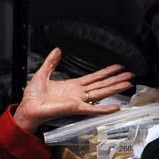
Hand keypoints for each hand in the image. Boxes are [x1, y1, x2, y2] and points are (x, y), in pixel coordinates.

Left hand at [13, 48, 133, 131]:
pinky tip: (116, 107)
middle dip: (116, 79)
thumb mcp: (42, 74)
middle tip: (130, 75)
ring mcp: (78, 101)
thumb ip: (51, 62)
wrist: (28, 108)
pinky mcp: (75, 108)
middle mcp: (78, 94)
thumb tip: (57, 50)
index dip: (106, 72)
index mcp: (72, 86)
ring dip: (114, 89)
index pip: (93, 78)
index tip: (118, 67)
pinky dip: (104, 108)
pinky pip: (92, 108)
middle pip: (101, 85)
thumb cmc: (33, 97)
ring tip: (128, 84)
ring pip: (100, 93)